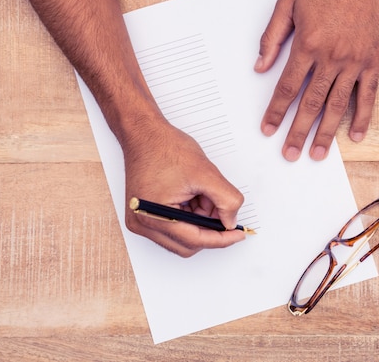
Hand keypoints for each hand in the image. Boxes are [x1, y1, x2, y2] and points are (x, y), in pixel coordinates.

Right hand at [121, 117, 244, 256]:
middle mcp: (142, 223)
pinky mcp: (144, 214)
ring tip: (202, 195)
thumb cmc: (164, 148)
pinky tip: (192, 197)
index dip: (221, 239)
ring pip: (182, 236)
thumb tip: (231, 221)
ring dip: (199, 221)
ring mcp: (141, 220)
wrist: (144, 134)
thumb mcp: (206, 173)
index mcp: (154, 216)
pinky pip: (173, 227)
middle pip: (188, 244)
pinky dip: (189, 216)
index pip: (195, 240)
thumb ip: (226, 200)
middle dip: (209, 228)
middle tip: (222, 208)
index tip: (237, 234)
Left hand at [255, 0, 378, 160]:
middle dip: (297, 132)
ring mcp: (354, 62)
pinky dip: (362, 117)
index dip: (275, 112)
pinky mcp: (374, 61)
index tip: (267, 129)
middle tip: (289, 154)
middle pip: (310, 104)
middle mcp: (331, 58)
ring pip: (337, 105)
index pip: (287, 88)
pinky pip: (368, 95)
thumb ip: (272, 36)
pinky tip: (355, 136)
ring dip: (325, 133)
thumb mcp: (289, 2)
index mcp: (307, 45)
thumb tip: (259, 66)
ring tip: (317, 154)